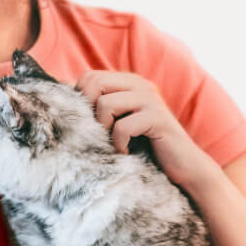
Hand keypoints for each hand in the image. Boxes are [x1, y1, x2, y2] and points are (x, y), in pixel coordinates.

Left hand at [74, 70, 213, 188]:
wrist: (183, 168)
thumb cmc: (144, 148)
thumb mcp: (117, 123)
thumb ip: (98, 109)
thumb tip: (62, 101)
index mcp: (129, 82)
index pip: (88, 76)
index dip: (81, 100)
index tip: (91, 125)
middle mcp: (140, 84)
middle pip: (93, 83)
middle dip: (90, 113)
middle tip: (103, 134)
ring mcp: (150, 99)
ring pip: (105, 104)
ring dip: (105, 131)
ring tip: (117, 144)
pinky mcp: (158, 118)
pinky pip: (123, 126)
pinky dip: (120, 144)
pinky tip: (128, 152)